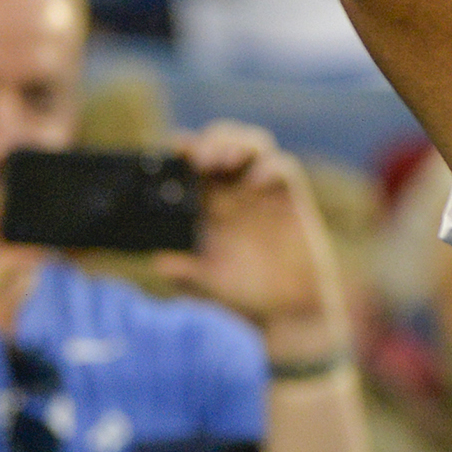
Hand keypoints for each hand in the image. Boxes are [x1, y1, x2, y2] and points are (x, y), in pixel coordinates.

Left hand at [149, 125, 346, 362]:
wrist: (288, 309)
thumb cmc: (245, 294)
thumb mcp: (210, 285)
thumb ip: (188, 273)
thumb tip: (161, 262)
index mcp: (209, 204)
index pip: (195, 164)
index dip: (185, 151)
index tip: (174, 150)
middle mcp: (235, 190)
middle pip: (223, 144)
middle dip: (211, 142)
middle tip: (200, 158)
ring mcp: (263, 190)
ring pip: (251, 146)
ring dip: (237, 144)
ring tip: (223, 159)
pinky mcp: (290, 197)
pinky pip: (283, 169)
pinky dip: (269, 168)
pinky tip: (255, 182)